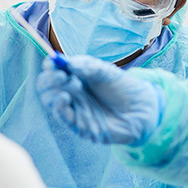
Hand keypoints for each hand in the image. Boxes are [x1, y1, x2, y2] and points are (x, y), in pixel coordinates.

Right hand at [36, 55, 161, 144]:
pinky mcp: (79, 126)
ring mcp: (73, 109)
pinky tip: (64, 98)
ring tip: (73, 84)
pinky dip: (59, 107)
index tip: (54, 62)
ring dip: (55, 92)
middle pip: (46, 87)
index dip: (50, 66)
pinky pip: (62, 117)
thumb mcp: (106, 71)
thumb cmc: (123, 87)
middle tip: (62, 75)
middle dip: (49, 80)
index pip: (52, 71)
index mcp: (74, 77)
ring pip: (50, 102)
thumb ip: (87, 66)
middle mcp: (70, 93)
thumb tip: (67, 63)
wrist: (141, 108)